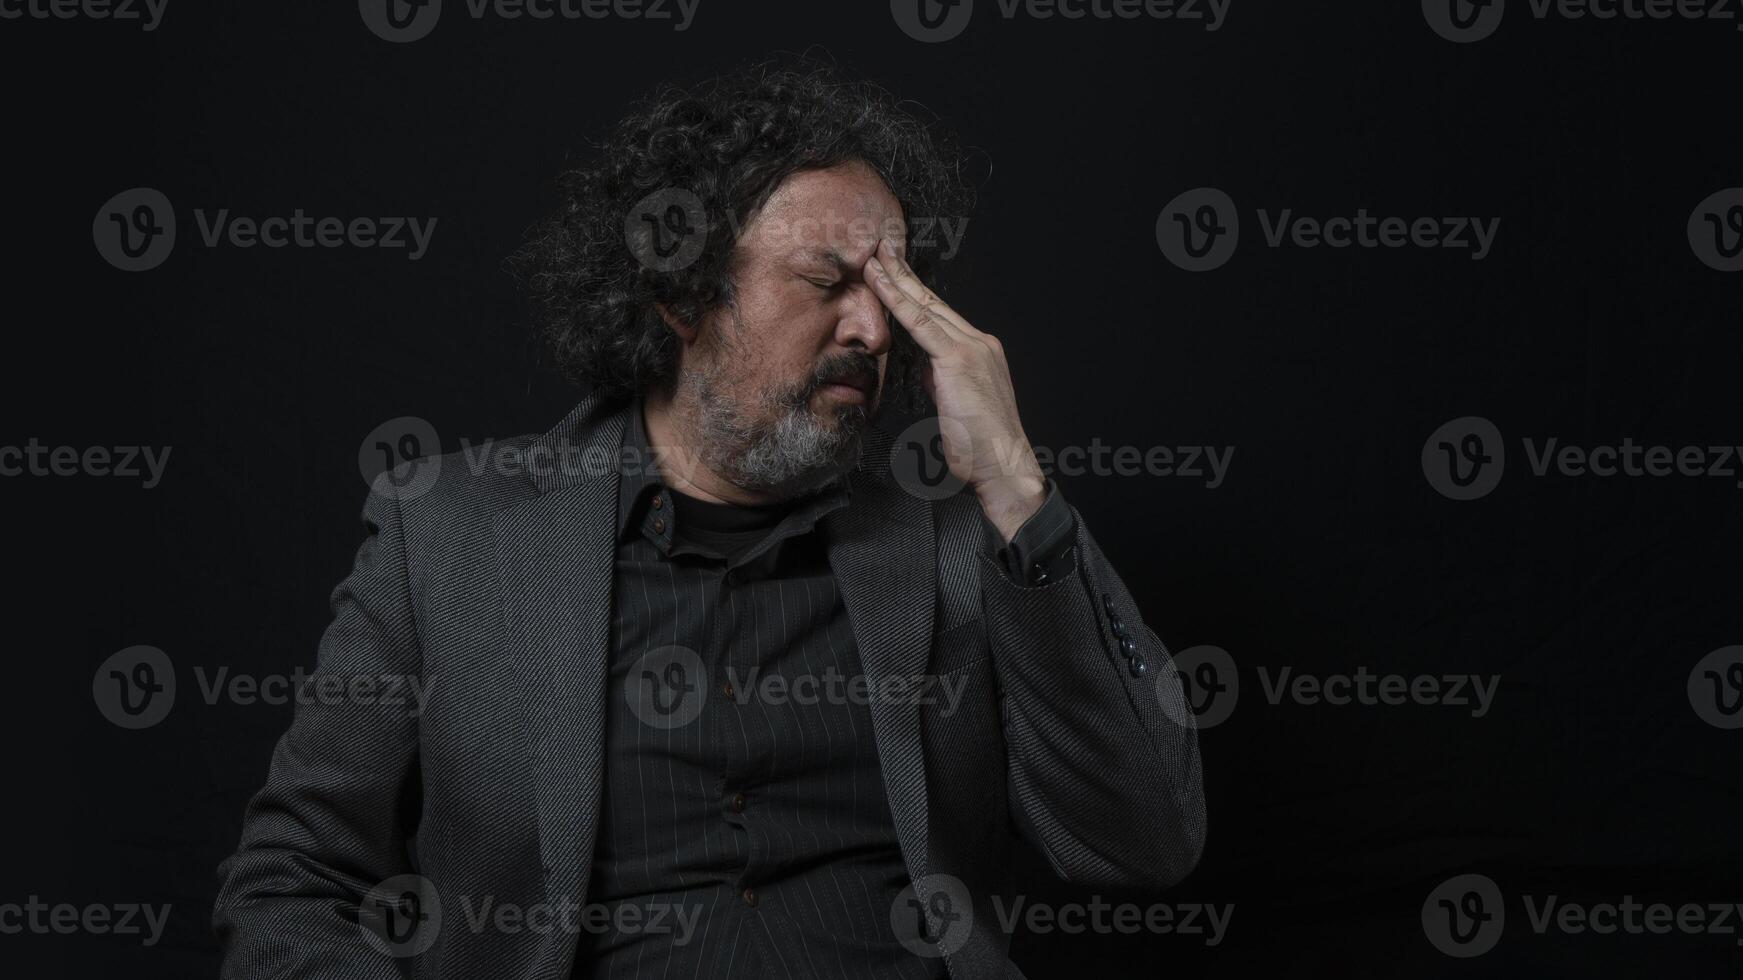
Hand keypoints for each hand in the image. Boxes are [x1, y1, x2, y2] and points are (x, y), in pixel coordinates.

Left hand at [864, 237, 1045, 542]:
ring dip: (897, 279)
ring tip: (874, 259)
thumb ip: (942, 382)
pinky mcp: (959, 359)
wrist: (1003, 465)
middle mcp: (979, 343)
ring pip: (925, 306)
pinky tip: (882, 284)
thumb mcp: (955, 406)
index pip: (940, 316)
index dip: (916, 293)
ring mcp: (972, 347)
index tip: (897, 274)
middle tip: (882, 250)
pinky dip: (899, 300)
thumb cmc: (980, 448)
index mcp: (980, 352)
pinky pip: (921, 323)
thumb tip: (927, 370)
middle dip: (905, 275)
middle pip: (933, 302)